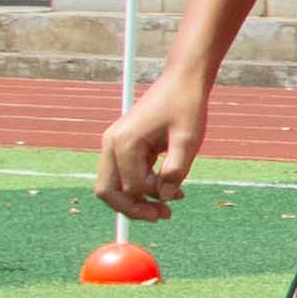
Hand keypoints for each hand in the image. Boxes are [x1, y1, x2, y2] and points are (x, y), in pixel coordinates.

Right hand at [98, 73, 209, 225]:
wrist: (182, 80)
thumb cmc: (186, 106)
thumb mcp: (188, 140)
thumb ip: (176, 171)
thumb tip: (165, 198)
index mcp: (124, 142)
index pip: (130, 188)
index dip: (153, 197)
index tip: (178, 196)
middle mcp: (112, 144)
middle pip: (108, 191)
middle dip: (133, 209)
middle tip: (161, 217)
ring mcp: (114, 145)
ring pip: (114, 186)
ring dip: (137, 201)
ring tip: (167, 208)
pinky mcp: (122, 146)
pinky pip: (124, 176)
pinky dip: (141, 187)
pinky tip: (167, 189)